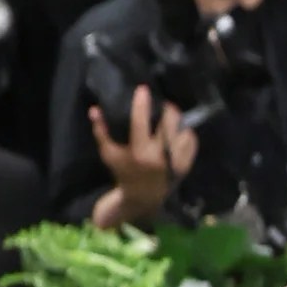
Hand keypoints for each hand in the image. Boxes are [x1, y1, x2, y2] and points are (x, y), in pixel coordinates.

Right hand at [90, 80, 196, 223]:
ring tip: (170, 116)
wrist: (142, 197)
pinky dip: (186, 132)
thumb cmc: (124, 172)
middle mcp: (159, 157)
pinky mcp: (186, 165)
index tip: (142, 89)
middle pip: (169, 121)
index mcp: (139, 153)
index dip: (141, 103)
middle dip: (166, 108)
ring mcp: (175, 161)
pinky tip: (178, 130)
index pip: (140, 121)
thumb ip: (101, 131)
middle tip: (161, 104)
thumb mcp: (109, 154)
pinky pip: (192, 140)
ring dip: (177, 119)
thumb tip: (94, 110)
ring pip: (183, 129)